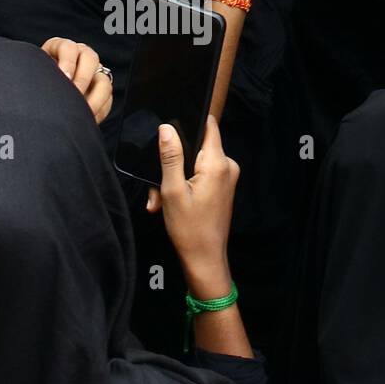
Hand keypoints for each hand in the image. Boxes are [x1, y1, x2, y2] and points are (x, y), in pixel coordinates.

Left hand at [41, 38, 112, 123]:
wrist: (43, 100)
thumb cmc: (37, 85)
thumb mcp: (36, 77)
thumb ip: (40, 77)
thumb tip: (40, 85)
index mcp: (62, 49)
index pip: (68, 47)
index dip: (67, 62)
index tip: (64, 78)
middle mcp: (80, 57)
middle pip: (91, 58)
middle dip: (82, 79)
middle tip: (74, 94)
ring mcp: (94, 73)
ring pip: (103, 80)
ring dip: (95, 98)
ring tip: (82, 111)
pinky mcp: (101, 91)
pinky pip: (108, 99)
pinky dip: (99, 110)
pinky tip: (87, 117)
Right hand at [147, 116, 237, 298]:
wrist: (205, 259)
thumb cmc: (189, 228)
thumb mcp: (173, 190)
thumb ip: (170, 156)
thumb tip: (166, 128)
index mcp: (217, 163)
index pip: (208, 126)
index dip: (188, 124)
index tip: (170, 134)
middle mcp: (227, 166)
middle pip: (196, 147)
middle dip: (173, 162)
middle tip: (158, 184)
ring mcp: (226, 178)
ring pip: (194, 163)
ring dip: (174, 178)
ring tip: (161, 199)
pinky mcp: (221, 187)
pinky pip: (199, 175)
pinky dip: (183, 186)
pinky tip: (169, 203)